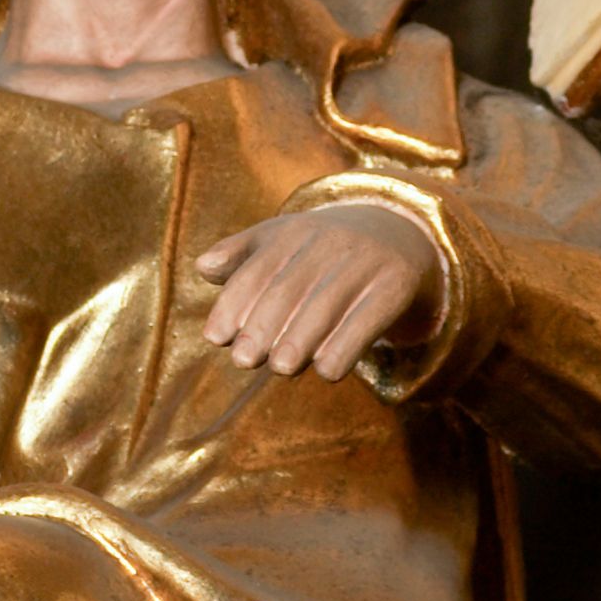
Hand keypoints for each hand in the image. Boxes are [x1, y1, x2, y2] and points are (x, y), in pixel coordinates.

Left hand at [197, 202, 442, 382]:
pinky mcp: (395, 285)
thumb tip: (202, 268)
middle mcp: (329, 242)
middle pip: (288, 289)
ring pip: (326, 306)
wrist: (398, 232)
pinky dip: (344, 348)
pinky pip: (366, 321)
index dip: (233, 304)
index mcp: (294, 231)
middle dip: (262, 328)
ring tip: (282, 368)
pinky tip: (326, 369)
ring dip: (300, 341)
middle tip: (245, 360)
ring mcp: (364, 262)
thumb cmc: (321, 248)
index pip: (257, 270)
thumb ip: (239, 256)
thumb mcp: (281, 241)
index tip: (215, 338)